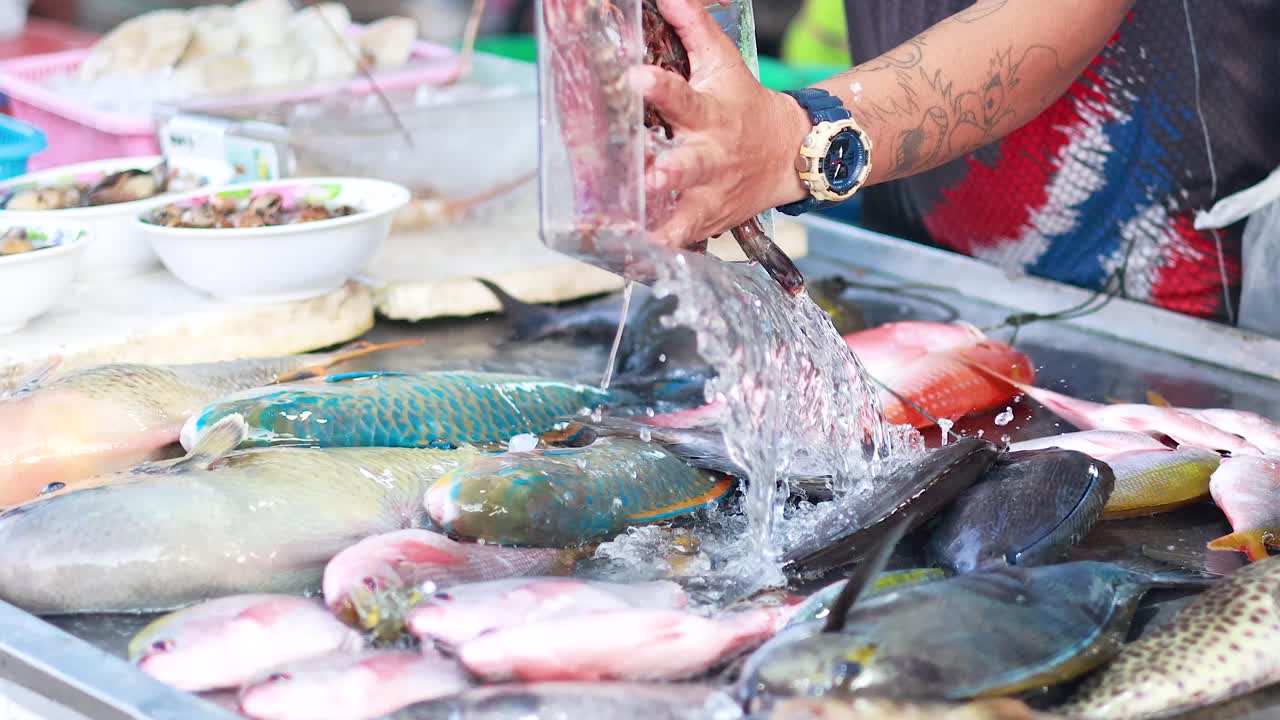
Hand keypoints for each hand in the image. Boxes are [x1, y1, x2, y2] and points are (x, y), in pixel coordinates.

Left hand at [631, 0, 810, 248]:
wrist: (791, 155)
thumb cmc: (745, 106)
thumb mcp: (723, 63)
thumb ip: (694, 28)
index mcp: (710, 114)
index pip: (683, 96)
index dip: (660, 87)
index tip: (636, 77)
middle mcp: (710, 156)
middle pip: (690, 164)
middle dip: (671, 171)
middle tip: (652, 175)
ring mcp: (710, 194)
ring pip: (686, 212)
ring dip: (663, 223)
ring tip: (633, 235)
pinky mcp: (707, 221)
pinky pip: (683, 240)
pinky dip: (662, 251)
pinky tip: (633, 260)